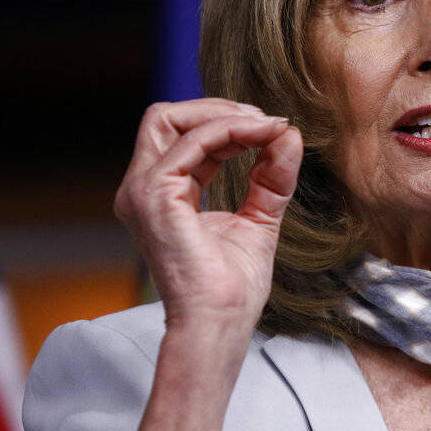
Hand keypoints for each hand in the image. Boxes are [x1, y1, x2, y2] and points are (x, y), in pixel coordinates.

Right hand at [114, 98, 302, 333]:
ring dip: (225, 114)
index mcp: (163, 193)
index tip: (274, 128)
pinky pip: (191, 141)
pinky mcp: (153, 194)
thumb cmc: (232, 286)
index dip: (229, 123)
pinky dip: (230, 129)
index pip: (185, 136)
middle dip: (220, 108)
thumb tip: (288, 134)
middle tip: (267, 120)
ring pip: (169, 117)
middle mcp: (143, 188)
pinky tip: (261, 135)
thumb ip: (271, 176)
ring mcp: (142, 190)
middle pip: (167, 117)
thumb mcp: (259, 218)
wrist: (219, 322)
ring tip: (267, 125)